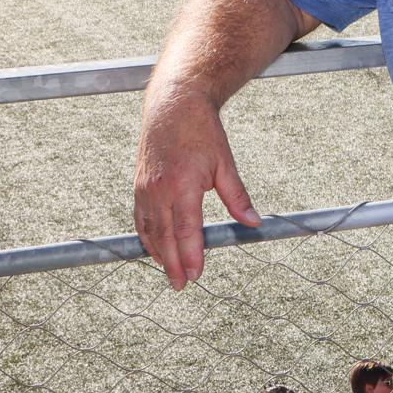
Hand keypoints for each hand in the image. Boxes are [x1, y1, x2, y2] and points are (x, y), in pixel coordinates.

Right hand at [133, 88, 260, 288]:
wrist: (173, 106)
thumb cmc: (202, 132)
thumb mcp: (225, 163)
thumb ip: (237, 197)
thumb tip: (254, 223)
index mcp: (182, 185)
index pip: (187, 230)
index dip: (191, 255)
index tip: (197, 274)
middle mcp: (159, 190)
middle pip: (166, 237)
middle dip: (174, 264)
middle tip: (181, 285)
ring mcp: (145, 189)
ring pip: (150, 230)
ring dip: (159, 254)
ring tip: (170, 273)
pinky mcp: (139, 186)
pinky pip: (140, 218)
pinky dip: (147, 236)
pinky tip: (155, 249)